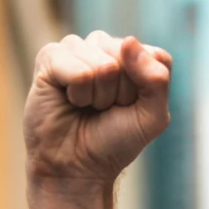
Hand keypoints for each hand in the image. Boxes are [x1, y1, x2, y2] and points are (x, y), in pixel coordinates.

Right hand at [24, 30, 170, 192]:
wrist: (75, 167)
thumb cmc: (114, 142)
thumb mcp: (152, 118)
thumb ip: (157, 80)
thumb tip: (129, 42)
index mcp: (133, 56)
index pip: (155, 57)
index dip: (146, 91)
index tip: (130, 108)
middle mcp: (104, 47)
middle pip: (128, 58)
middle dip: (120, 93)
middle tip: (104, 110)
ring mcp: (76, 49)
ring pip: (104, 64)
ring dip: (98, 96)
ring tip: (86, 106)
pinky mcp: (51, 57)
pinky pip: (79, 70)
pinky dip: (78, 94)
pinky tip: (68, 100)